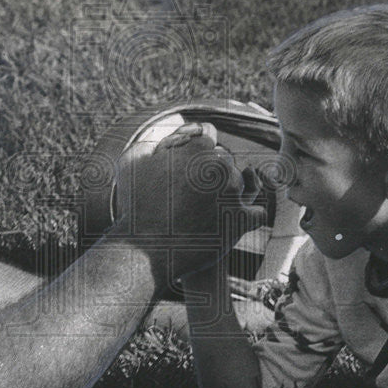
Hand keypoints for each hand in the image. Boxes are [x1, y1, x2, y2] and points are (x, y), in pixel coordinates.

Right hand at [114, 122, 265, 278]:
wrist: (145, 251)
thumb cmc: (134, 207)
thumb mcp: (131, 163)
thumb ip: (151, 140)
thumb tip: (171, 136)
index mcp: (197, 147)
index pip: (208, 138)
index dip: (196, 153)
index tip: (188, 168)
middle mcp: (220, 165)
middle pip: (225, 162)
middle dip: (213, 175)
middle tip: (194, 193)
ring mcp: (233, 193)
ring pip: (240, 186)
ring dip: (228, 195)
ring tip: (206, 211)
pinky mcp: (242, 219)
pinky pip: (256, 213)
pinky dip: (247, 217)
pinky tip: (231, 222)